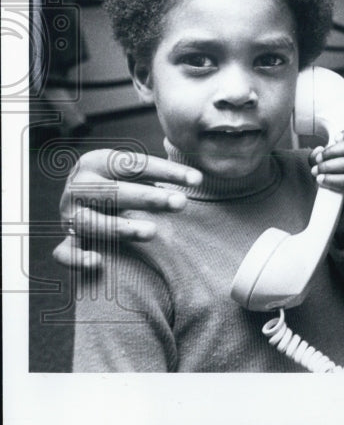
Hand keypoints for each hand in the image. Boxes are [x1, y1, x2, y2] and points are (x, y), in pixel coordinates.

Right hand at [52, 149, 200, 269]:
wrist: (82, 200)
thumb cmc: (120, 183)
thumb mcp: (133, 172)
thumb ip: (158, 175)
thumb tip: (197, 179)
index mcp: (96, 162)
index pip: (134, 165)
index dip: (167, 171)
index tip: (198, 180)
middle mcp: (78, 187)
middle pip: (112, 192)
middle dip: (149, 198)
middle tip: (180, 203)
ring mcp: (69, 215)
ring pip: (91, 222)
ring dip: (121, 228)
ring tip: (153, 232)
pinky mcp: (66, 241)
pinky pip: (65, 252)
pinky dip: (78, 258)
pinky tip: (98, 262)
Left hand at [310, 120, 343, 249]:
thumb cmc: (338, 192)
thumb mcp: (328, 171)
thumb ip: (322, 159)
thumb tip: (317, 150)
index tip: (335, 137)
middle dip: (332, 151)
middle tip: (318, 159)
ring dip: (329, 165)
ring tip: (316, 172)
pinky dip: (332, 179)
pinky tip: (321, 181)